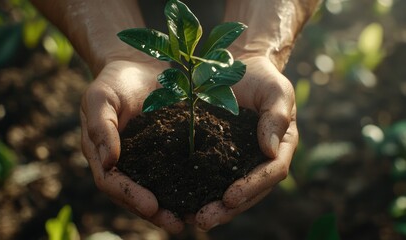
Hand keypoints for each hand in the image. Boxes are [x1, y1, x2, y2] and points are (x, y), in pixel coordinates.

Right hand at [80, 60, 184, 232]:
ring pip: (155, 187)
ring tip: (190, 218)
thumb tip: (108, 163)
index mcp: (102, 152)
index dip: (129, 196)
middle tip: (175, 223)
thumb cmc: (115, 80)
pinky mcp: (165, 149)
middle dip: (153, 211)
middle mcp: (124, 161)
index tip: (151, 205)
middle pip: (134, 193)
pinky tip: (201, 193)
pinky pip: (173, 169)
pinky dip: (184, 184)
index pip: (111, 181)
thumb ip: (100, 126)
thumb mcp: (100, 97)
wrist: (138, 63)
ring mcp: (145, 157)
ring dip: (170, 205)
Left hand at [194, 56, 298, 229]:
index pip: (272, 172)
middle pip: (249, 190)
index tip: (230, 197)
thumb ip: (276, 117)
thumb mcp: (276, 90)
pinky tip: (180, 199)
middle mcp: (260, 158)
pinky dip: (198, 189)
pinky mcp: (217, 153)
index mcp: (280, 146)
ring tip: (191, 219)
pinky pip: (210, 174)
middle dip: (228, 208)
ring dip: (212, 207)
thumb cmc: (261, 77)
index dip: (252, 187)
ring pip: (229, 188)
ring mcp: (238, 158)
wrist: (237, 65)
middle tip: (204, 220)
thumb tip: (269, 150)